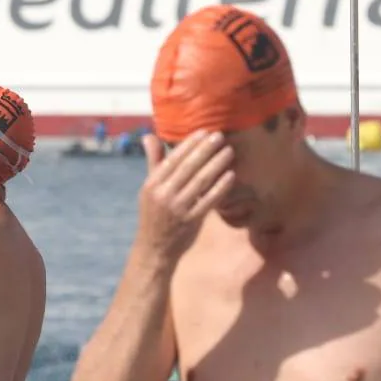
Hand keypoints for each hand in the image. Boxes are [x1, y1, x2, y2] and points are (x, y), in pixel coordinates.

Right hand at [137, 131, 234, 257]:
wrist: (154, 249)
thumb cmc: (154, 215)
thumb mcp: (149, 189)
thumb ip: (153, 162)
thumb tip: (149, 136)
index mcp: (152, 185)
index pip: (172, 159)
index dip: (189, 144)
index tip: (203, 132)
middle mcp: (163, 195)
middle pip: (188, 167)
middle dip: (205, 149)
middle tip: (220, 136)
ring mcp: (178, 208)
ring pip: (201, 181)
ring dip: (216, 164)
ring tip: (229, 151)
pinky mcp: (191, 221)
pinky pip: (209, 200)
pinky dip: (221, 186)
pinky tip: (231, 175)